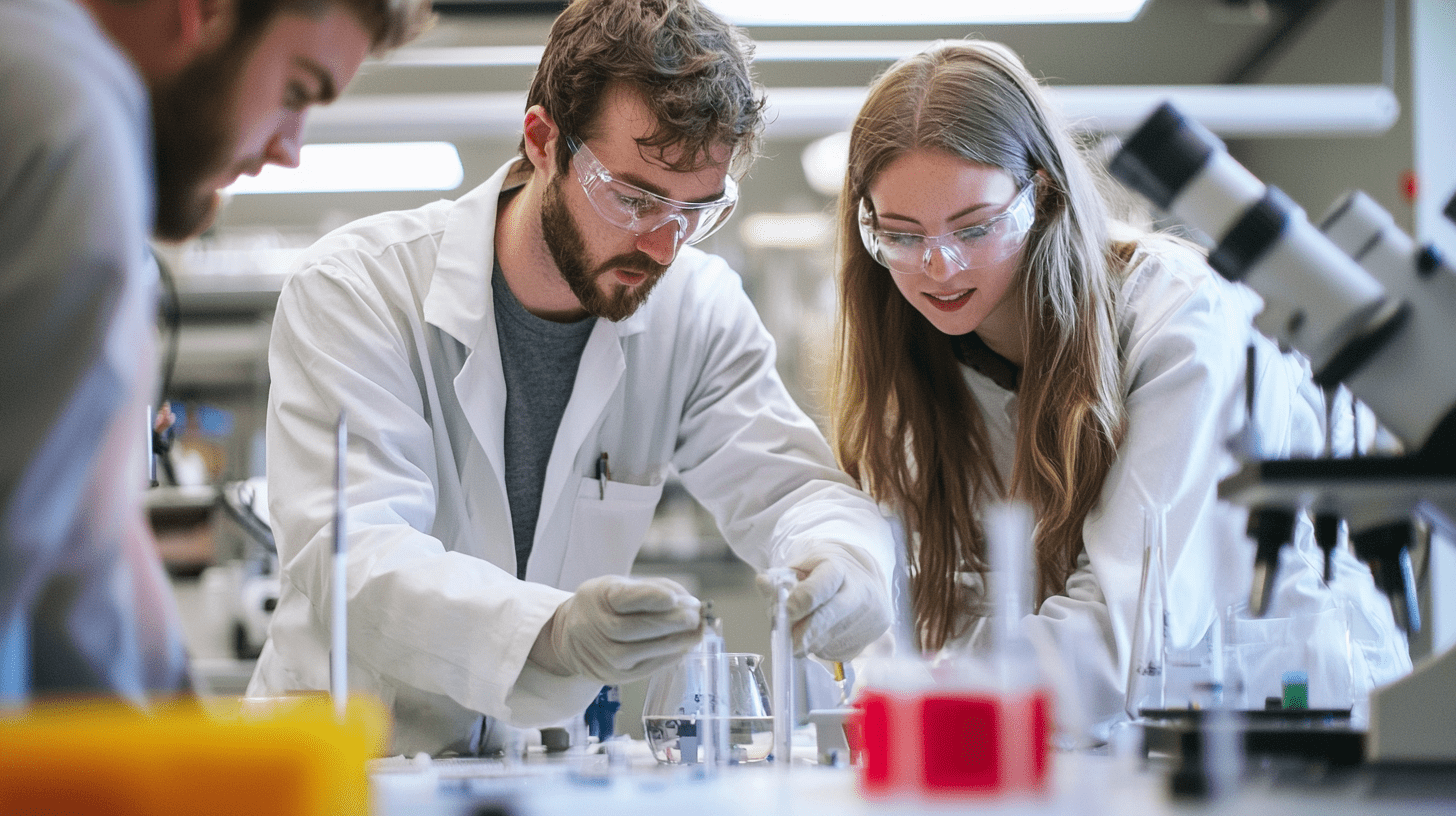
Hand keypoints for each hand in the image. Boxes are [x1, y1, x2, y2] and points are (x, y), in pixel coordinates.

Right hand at [533, 575, 702, 682]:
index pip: (625, 598)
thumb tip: (690, 603)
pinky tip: (684, 646)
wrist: (572, 637)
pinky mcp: (617, 676)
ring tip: (697, 631)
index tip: (674, 598)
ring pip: (644, 650)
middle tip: (696, 615)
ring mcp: (605, 656)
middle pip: (636, 627)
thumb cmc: (605, 605)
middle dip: (671, 622)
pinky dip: (670, 656)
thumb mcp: (619, 585)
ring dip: (676, 641)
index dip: (651, 597)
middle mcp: (597, 628)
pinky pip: (648, 667)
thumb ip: (654, 590)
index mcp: (599, 597)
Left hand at [757, 543, 890, 661]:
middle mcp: (861, 593)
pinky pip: (838, 652)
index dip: (796, 605)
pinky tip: (824, 635)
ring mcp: (869, 619)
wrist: (864, 576)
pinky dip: (824, 649)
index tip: (784, 614)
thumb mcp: (803, 565)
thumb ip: (780, 578)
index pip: (816, 591)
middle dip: (803, 634)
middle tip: (788, 643)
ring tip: (806, 629)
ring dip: (811, 642)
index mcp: (840, 569)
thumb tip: (763, 583)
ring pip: (830, 640)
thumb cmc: (827, 571)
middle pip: (827, 620)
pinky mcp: (871, 639)